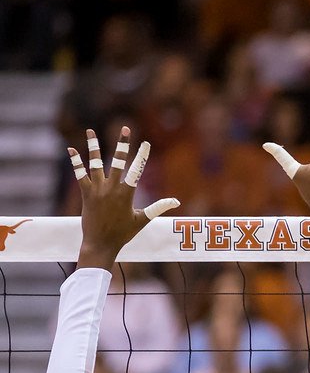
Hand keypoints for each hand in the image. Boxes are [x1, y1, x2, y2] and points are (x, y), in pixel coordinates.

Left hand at [70, 127, 178, 269]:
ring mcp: (97, 190)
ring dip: (93, 146)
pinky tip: (71, 149)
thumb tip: (176, 201)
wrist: (101, 243)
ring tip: (90, 131)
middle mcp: (111, 189)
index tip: (146, 143)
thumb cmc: (123, 233)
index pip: (136, 171)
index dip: (141, 156)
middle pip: (118, 161)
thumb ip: (158, 208)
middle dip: (122, 144)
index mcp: (126, 194)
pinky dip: (76, 162)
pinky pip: (80, 174)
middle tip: (125, 128)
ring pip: (95, 163)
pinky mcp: (86, 193)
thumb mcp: (142, 220)